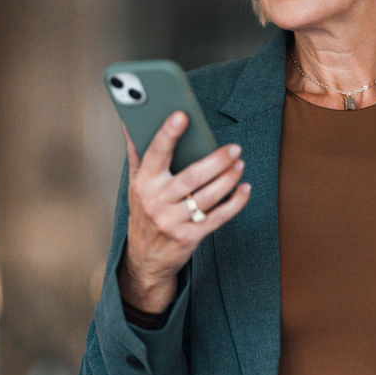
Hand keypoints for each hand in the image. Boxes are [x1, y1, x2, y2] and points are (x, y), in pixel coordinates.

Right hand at [120, 111, 250, 311]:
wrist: (145, 259)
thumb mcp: (135, 184)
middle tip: (234, 148)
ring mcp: (173, 222)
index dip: (168, 134)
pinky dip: (235, 202)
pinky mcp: (190, 237)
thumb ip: (137, 153)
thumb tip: (130, 121)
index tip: (182, 115)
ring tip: (239, 163)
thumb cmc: (144, 212)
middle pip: (192, 177)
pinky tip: (244, 189)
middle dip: (216, 160)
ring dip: (229, 179)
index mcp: (143, 183)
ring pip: (208, 197)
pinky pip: (218, 217)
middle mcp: (156, 202)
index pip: (155, 154)